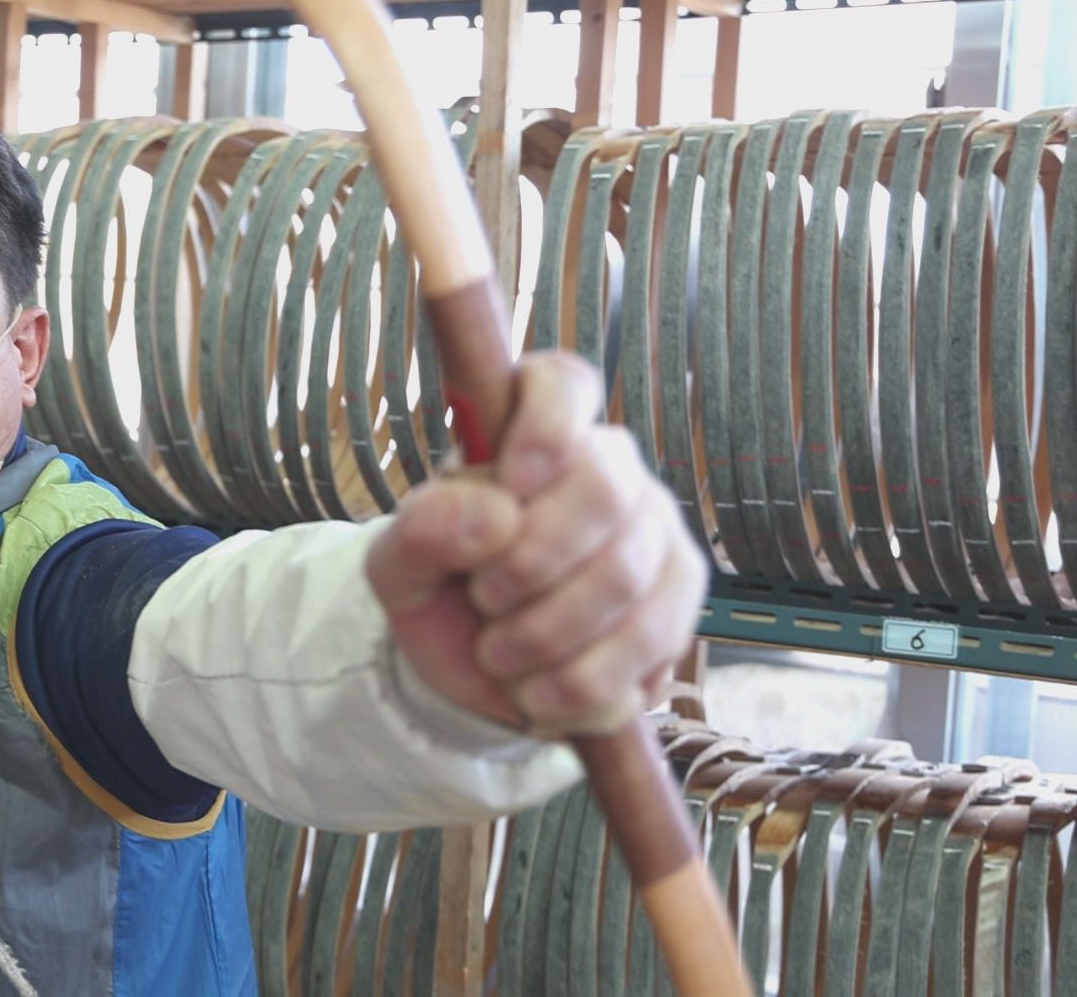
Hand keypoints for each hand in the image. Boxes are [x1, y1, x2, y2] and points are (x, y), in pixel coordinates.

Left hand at [366, 352, 707, 734]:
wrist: (476, 667)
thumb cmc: (441, 590)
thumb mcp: (397, 566)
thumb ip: (422, 530)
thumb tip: (494, 514)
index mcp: (531, 432)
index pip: (563, 384)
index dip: (547, 426)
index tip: (512, 480)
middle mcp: (609, 469)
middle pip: (606, 490)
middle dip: (532, 563)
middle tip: (484, 600)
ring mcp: (655, 533)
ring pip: (626, 576)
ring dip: (547, 633)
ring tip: (498, 655)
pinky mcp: (679, 602)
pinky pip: (650, 641)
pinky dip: (581, 681)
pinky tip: (538, 692)